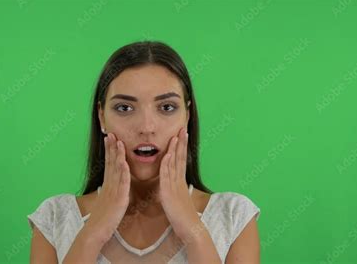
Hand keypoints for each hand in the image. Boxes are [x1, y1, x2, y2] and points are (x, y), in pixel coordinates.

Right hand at [83, 133, 130, 245]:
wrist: (95, 232)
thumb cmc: (103, 219)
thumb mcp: (108, 201)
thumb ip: (111, 191)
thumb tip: (114, 184)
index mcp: (108, 185)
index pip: (108, 163)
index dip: (109, 150)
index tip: (110, 138)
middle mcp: (109, 185)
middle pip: (110, 162)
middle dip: (111, 147)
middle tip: (111, 133)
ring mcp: (113, 191)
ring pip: (115, 169)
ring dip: (117, 155)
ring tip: (118, 141)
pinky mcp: (118, 199)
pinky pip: (121, 184)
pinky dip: (122, 172)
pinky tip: (124, 163)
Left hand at [158, 127, 201, 242]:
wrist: (190, 228)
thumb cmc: (183, 216)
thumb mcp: (177, 198)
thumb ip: (174, 188)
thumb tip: (171, 182)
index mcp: (180, 181)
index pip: (181, 159)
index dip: (182, 146)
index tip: (182, 134)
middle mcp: (179, 180)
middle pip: (181, 157)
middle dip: (181, 142)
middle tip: (182, 128)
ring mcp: (175, 185)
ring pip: (175, 163)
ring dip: (175, 149)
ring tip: (176, 135)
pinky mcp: (169, 193)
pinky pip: (167, 176)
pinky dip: (167, 165)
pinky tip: (166, 155)